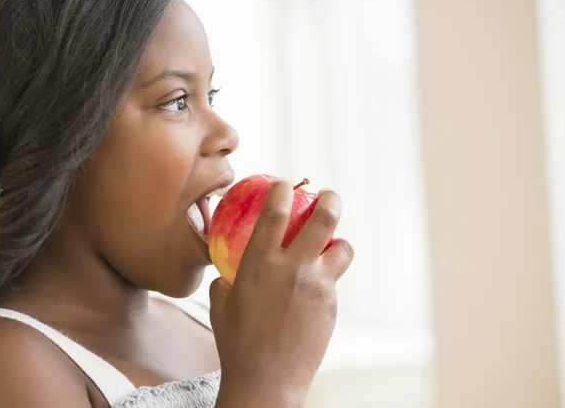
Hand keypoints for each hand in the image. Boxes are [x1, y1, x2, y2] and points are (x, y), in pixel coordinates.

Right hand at [210, 179, 353, 406]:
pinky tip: (314, 290)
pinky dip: (327, 276)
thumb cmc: (236, 342)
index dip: (282, 190)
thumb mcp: (221, 305)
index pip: (275, 213)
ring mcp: (318, 286)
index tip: (283, 183)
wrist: (267, 381)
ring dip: (339, 241)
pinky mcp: (331, 305)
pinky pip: (334, 281)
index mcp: (260, 263)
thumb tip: (229, 271)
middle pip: (324, 219)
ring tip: (332, 244)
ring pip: (343, 249)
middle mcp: (293, 268)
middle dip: (330, 199)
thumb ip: (227, 280)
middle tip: (328, 195)